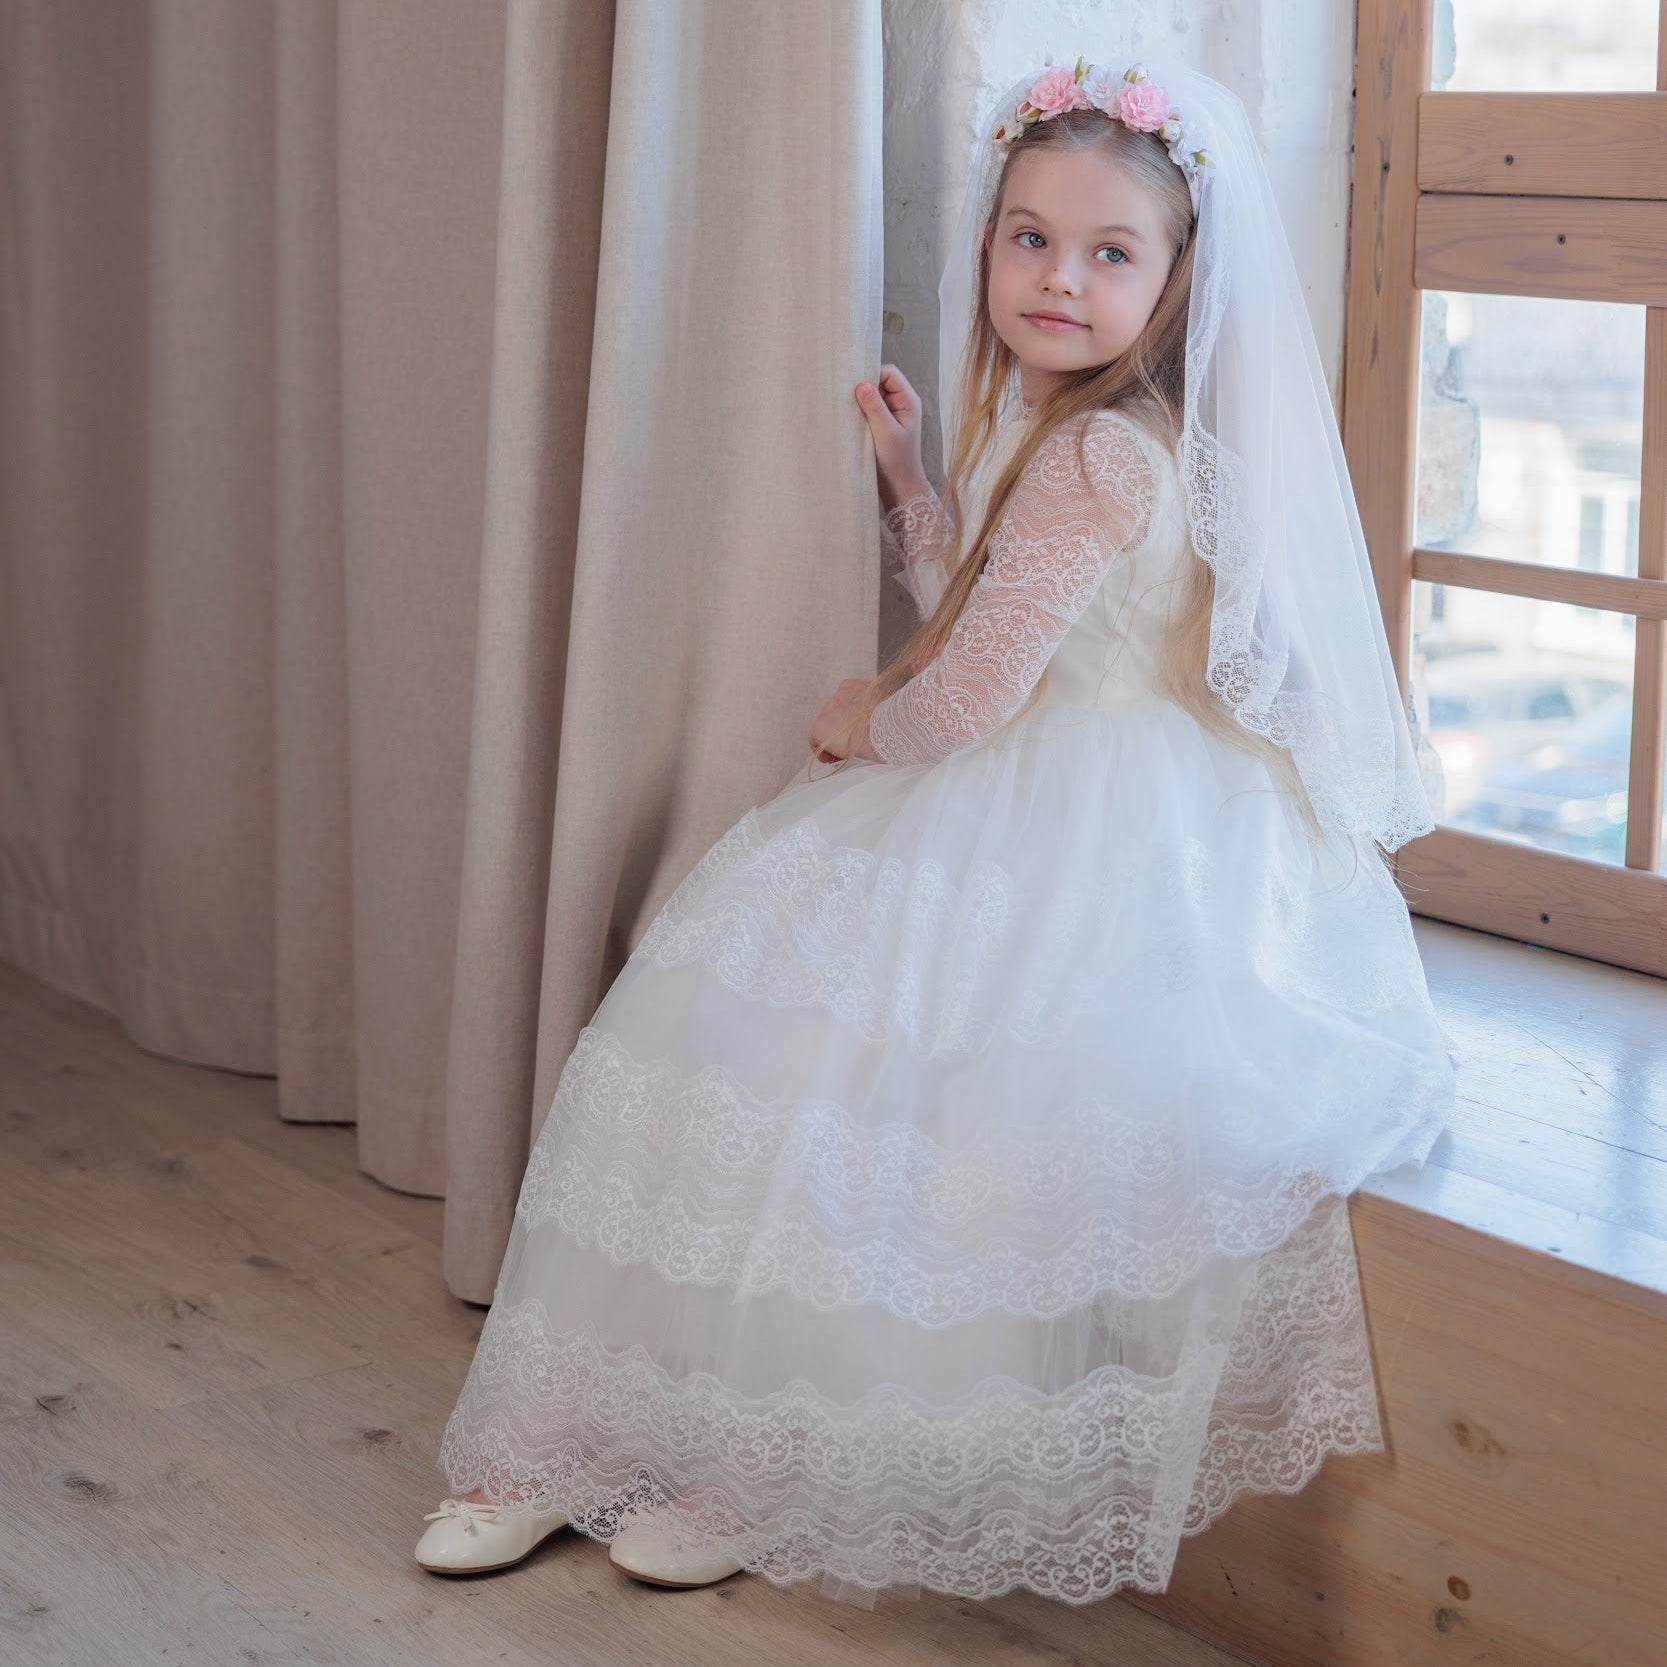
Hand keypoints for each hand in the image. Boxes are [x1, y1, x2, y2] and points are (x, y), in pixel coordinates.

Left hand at [809, 677, 878, 762]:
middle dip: (840, 733)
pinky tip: (831, 759)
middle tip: (849, 747)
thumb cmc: (891, 722)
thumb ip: (875, 710)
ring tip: (842, 755)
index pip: (846, 706)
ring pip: (826, 730)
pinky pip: (815, 742)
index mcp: (853, 688)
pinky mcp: (819, 727)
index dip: (848, 724)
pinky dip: (822, 752)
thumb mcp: (885, 708)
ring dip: (833, 742)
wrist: (885, 727)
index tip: (856, 735)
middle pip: (835, 718)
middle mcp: (837, 696)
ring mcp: (827, 711)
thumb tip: (879, 721)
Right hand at [854, 365, 926, 504]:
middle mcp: (900, 403)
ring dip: (860, 402)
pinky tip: (852, 422)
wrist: (899, 487)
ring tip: (851, 414)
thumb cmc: (897, 461)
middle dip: (864, 388)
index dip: (872, 376)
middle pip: (879, 381)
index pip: (889, 373)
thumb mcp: (885, 432)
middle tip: (851, 402)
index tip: (857, 390)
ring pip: (871, 395)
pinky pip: (867, 409)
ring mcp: (890, 413)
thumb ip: (875, 407)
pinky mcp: (880, 424)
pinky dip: (859, 412)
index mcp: (908, 401)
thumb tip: (861, 384)